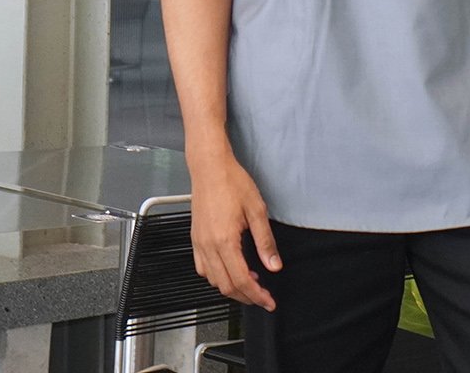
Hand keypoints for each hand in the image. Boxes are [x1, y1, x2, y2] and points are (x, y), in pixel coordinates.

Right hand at [186, 147, 281, 309]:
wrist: (210, 167)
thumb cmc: (232, 183)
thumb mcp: (257, 210)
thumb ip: (265, 241)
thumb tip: (274, 265)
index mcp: (225, 241)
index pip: (242, 280)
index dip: (257, 295)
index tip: (269, 301)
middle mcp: (208, 246)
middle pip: (226, 286)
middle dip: (246, 296)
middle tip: (262, 296)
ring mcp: (199, 244)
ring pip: (213, 280)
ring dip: (231, 287)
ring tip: (250, 282)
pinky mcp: (195, 239)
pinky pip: (202, 268)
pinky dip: (216, 277)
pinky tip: (229, 270)